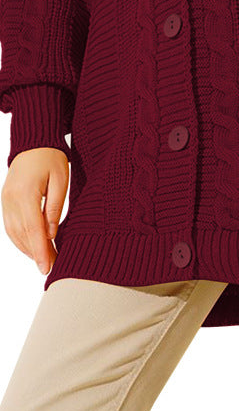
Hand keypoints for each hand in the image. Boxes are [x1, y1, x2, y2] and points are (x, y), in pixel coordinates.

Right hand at [1, 147, 68, 275]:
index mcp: (25, 194)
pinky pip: (11, 226)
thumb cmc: (51, 158)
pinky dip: (21, 239)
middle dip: (36, 253)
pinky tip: (32, 246)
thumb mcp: (60, 179)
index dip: (40, 250)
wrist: (33, 142)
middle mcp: (10, 200)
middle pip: (22, 234)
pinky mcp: (5, 202)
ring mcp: (5, 202)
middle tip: (50, 268)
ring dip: (27, 248)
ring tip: (44, 260)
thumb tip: (51, 233)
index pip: (33, 229)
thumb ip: (54, 206)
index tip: (47, 266)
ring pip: (14, 233)